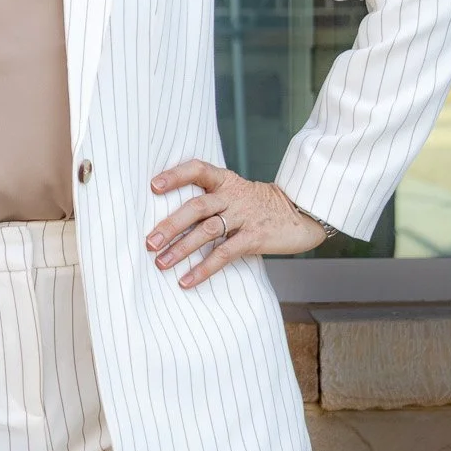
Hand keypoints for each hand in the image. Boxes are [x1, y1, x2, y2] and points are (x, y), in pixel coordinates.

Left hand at [146, 158, 326, 287]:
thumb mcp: (235, 192)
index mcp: (225, 181)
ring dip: (181, 249)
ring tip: (161, 263)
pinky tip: (187, 280)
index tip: (153, 186)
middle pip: (196, 206)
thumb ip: (209, 198)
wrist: (300, 214)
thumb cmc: (257, 205)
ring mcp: (244, 216)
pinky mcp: (255, 237)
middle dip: (170, 224)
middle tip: (150, 242)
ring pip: (207, 230)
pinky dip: (203, 268)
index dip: (175, 176)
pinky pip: (225, 254)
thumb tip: (168, 219)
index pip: (197, 169)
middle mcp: (233, 195)